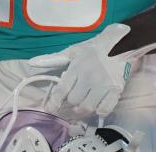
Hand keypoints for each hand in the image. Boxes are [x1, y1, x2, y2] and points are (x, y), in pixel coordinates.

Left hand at [28, 23, 155, 117]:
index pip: (63, 89)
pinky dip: (99, 110)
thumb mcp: (74, 50)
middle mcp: (90, 76)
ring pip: (88, 107)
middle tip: (72, 98)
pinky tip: (97, 105)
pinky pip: (105, 109)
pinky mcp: (116, 90)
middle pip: (74, 100)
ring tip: (82, 104)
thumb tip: (32, 62)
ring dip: (83, 108)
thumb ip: (54, 58)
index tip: (50, 108)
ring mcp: (104, 84)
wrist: (122, 43)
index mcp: (78, 66)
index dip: (54, 101)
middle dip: (71, 101)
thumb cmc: (96, 47)